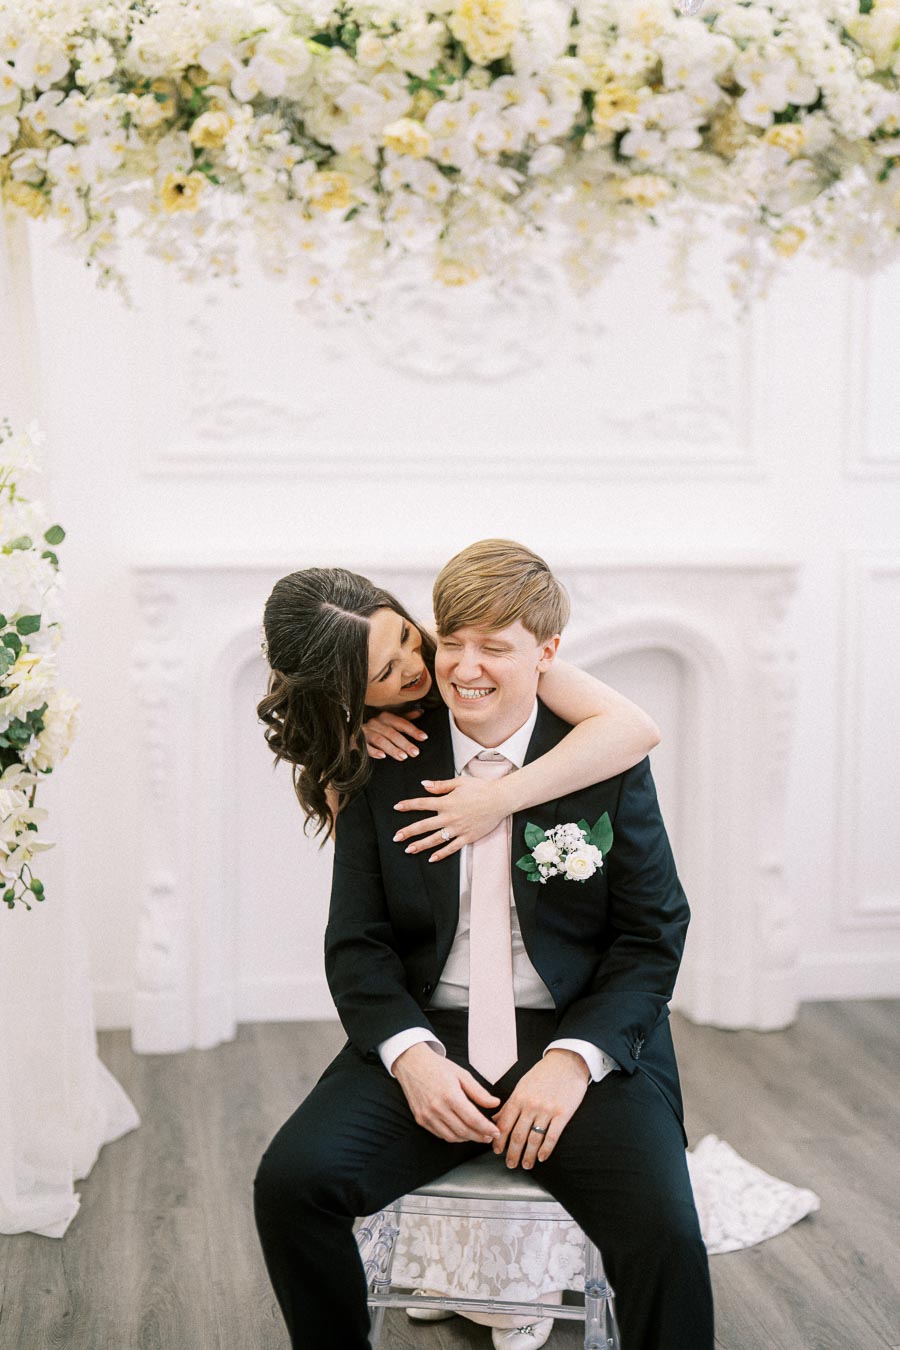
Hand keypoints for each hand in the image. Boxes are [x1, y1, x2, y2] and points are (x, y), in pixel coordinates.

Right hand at [362, 709, 426, 760]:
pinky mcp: (356, 741)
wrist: (352, 731)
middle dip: (404, 743)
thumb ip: (405, 718)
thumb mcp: (390, 721)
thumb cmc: (376, 728)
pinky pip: (365, 746)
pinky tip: (382, 756)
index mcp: (385, 717)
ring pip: (380, 739)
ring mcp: (365, 732)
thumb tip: (421, 712)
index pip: (401, 722)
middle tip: (415, 752)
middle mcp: (375, 722)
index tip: (424, 737)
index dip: (413, 730)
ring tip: (403, 757)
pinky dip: (374, 751)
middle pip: (392, 732)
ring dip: (392, 748)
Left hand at [393, 775, 508, 861]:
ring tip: (408, 850)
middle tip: (396, 837)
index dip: (408, 805)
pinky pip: (452, 848)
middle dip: (408, 832)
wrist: (500, 799)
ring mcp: (458, 829)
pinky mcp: (467, 837)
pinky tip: (431, 858)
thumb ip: (440, 785)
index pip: (422, 804)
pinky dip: (441, 854)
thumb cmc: (481, 788)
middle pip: (424, 825)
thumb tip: (424, 785)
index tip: (396, 807)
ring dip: (420, 845)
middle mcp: (449, 817)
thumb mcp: (459, 782)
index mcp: (446, 802)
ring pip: (435, 839)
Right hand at [393, 1042, 500, 1143]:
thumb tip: (495, 1103)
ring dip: (467, 1139)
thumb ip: (479, 1092)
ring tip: (477, 1135)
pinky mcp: (420, 1120)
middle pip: (464, 1131)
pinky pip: (440, 1134)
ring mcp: (427, 1116)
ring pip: (452, 1137)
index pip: (473, 1119)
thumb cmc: (438, 1067)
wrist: (412, 1064)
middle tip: (490, 1136)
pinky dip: (453, 1136)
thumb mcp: (462, 1074)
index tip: (496, 1132)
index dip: (486, 1128)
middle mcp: (437, 1108)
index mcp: (450, 1095)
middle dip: (479, 1136)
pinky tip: (461, 1132)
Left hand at [492, 1050, 589, 1169]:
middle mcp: (531, 1105)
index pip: (505, 1124)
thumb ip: (510, 1104)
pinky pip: (552, 1136)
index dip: (499, 1141)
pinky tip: (542, 1158)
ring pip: (534, 1139)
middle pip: (518, 1135)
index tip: (497, 1151)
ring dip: (528, 1155)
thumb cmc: (543, 1074)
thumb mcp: (522, 1085)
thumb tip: (495, 1120)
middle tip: (510, 1165)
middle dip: (512, 1153)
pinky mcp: (563, 1113)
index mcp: (518, 1097)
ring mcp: (547, 1110)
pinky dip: (546, 1150)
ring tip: (526, 1165)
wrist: (567, 1062)